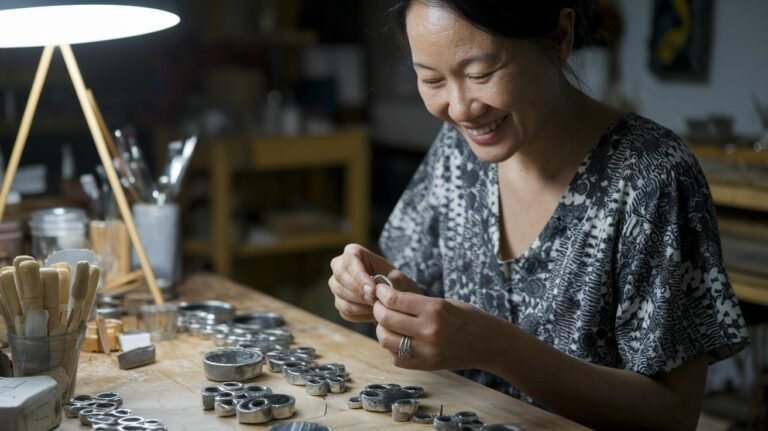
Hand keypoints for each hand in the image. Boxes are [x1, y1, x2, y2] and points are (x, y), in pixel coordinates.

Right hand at [328, 243, 421, 321]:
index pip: (350, 262)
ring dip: (361, 306)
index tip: (373, 291)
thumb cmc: (393, 280)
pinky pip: (345, 311)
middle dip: (359, 293)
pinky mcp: (338, 301)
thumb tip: (377, 291)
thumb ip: (390, 282)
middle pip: (340, 279)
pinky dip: (360, 315)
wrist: (392, 294)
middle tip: (376, 301)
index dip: (360, 277)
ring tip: (378, 307)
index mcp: (352, 252)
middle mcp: (339, 266)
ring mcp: (336, 285)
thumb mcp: (397, 278)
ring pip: (341, 297)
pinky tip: (374, 313)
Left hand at [372, 284, 501, 370]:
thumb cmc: (468, 318)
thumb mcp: (444, 303)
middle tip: (379, 305)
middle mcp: (428, 330)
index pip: (394, 299)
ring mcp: (426, 350)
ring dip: (381, 329)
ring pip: (386, 340)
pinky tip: (400, 340)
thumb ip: (417, 303)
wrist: (489, 344)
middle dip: (378, 309)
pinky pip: (396, 358)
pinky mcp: (426, 365)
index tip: (379, 290)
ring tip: (387, 324)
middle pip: (386, 319)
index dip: (381, 293)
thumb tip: (387, 298)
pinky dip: (392, 348)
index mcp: (434, 309)